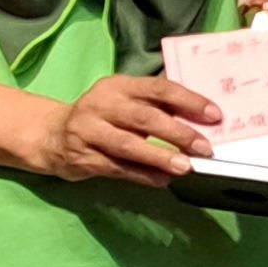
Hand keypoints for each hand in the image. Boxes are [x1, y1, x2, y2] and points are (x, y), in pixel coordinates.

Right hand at [42, 69, 215, 184]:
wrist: (52, 135)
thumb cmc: (102, 117)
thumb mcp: (124, 102)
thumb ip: (155, 108)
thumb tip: (202, 124)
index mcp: (118, 86)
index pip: (159, 89)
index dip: (189, 101)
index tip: (214, 115)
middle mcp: (101, 105)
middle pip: (144, 118)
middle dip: (178, 133)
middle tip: (204, 148)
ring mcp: (88, 131)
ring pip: (128, 145)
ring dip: (160, 157)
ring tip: (184, 167)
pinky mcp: (83, 157)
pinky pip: (118, 168)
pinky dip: (143, 175)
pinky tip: (163, 180)